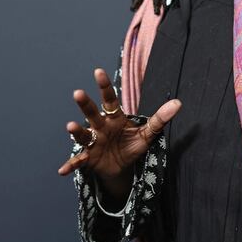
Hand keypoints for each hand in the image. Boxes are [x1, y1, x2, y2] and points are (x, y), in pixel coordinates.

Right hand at [57, 67, 181, 183]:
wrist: (121, 168)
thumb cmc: (132, 145)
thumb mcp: (147, 134)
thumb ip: (160, 119)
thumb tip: (178, 103)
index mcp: (114, 118)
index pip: (109, 100)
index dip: (104, 86)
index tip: (98, 71)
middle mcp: (100, 127)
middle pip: (92, 113)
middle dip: (85, 104)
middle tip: (78, 92)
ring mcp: (92, 142)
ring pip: (83, 134)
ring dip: (76, 131)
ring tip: (71, 126)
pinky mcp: (88, 159)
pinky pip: (78, 161)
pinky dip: (70, 165)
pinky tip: (62, 170)